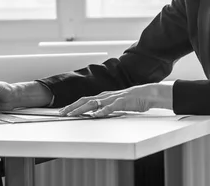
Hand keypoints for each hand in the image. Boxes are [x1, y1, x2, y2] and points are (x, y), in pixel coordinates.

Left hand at [59, 83, 173, 117]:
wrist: (148, 94)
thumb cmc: (133, 100)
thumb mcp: (116, 104)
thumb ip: (106, 107)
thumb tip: (95, 114)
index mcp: (103, 96)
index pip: (84, 100)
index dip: (73, 105)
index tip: (63, 111)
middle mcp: (105, 96)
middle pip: (85, 101)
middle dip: (72, 107)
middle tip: (62, 113)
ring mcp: (113, 99)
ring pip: (94, 103)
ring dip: (82, 109)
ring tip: (73, 114)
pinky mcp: (122, 102)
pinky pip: (110, 107)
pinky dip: (102, 111)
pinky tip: (96, 115)